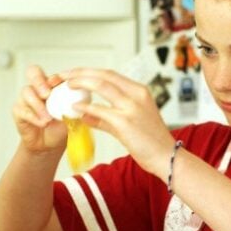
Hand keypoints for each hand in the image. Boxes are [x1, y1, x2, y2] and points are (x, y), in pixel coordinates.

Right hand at [12, 66, 72, 158]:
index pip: (51, 73)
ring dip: (38, 104)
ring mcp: (26, 98)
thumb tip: (85, 101)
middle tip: (47, 94)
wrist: (49, 145)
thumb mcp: (72, 116)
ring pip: (26, 92)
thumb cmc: (60, 128)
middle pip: (32, 72)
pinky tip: (42, 123)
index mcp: (51, 85)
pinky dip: (33, 116)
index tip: (60, 85)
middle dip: (39, 81)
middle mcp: (37, 88)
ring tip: (48, 118)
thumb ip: (76, 107)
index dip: (55, 77)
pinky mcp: (18, 111)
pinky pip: (22, 110)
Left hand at [60, 70, 175, 180]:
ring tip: (66, 85)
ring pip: (102, 85)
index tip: (72, 75)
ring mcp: (131, 106)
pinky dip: (86, 107)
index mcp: (138, 91)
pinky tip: (75, 108)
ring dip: (82, 82)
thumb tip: (85, 116)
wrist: (167, 158)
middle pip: (104, 74)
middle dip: (80, 72)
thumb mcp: (127, 126)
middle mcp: (136, 94)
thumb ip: (105, 119)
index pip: (109, 75)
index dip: (88, 72)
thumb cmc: (150, 144)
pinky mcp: (126, 122)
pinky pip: (101, 110)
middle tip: (63, 75)